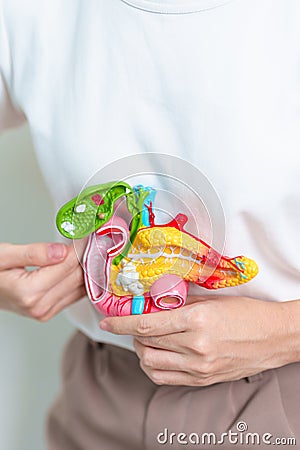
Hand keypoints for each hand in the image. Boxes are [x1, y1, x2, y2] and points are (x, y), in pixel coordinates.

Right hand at [0, 242, 85, 320]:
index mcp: (29, 292)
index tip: (87, 232)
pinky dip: (81, 278)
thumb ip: (34, 253)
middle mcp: (40, 307)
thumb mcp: (5, 254)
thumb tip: (61, 251)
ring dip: (86, 267)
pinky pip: (75, 295)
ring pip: (80, 287)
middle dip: (86, 255)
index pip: (67, 265)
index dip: (80, 246)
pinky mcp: (50, 312)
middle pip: (78, 277)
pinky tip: (80, 264)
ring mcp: (46, 312)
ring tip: (87, 248)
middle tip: (92, 237)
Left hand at [100, 296, 295, 385]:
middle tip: (131, 324)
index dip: (121, 322)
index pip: (146, 324)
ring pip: (151, 363)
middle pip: (145, 343)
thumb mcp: (212, 301)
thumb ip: (180, 304)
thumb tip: (152, 304)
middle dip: (131, 333)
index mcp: (196, 320)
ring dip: (140, 350)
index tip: (108, 320)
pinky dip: (153, 366)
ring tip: (145, 339)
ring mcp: (199, 367)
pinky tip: (157, 355)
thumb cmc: (246, 314)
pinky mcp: (202, 380)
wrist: (273, 338)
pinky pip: (165, 378)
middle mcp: (195, 346)